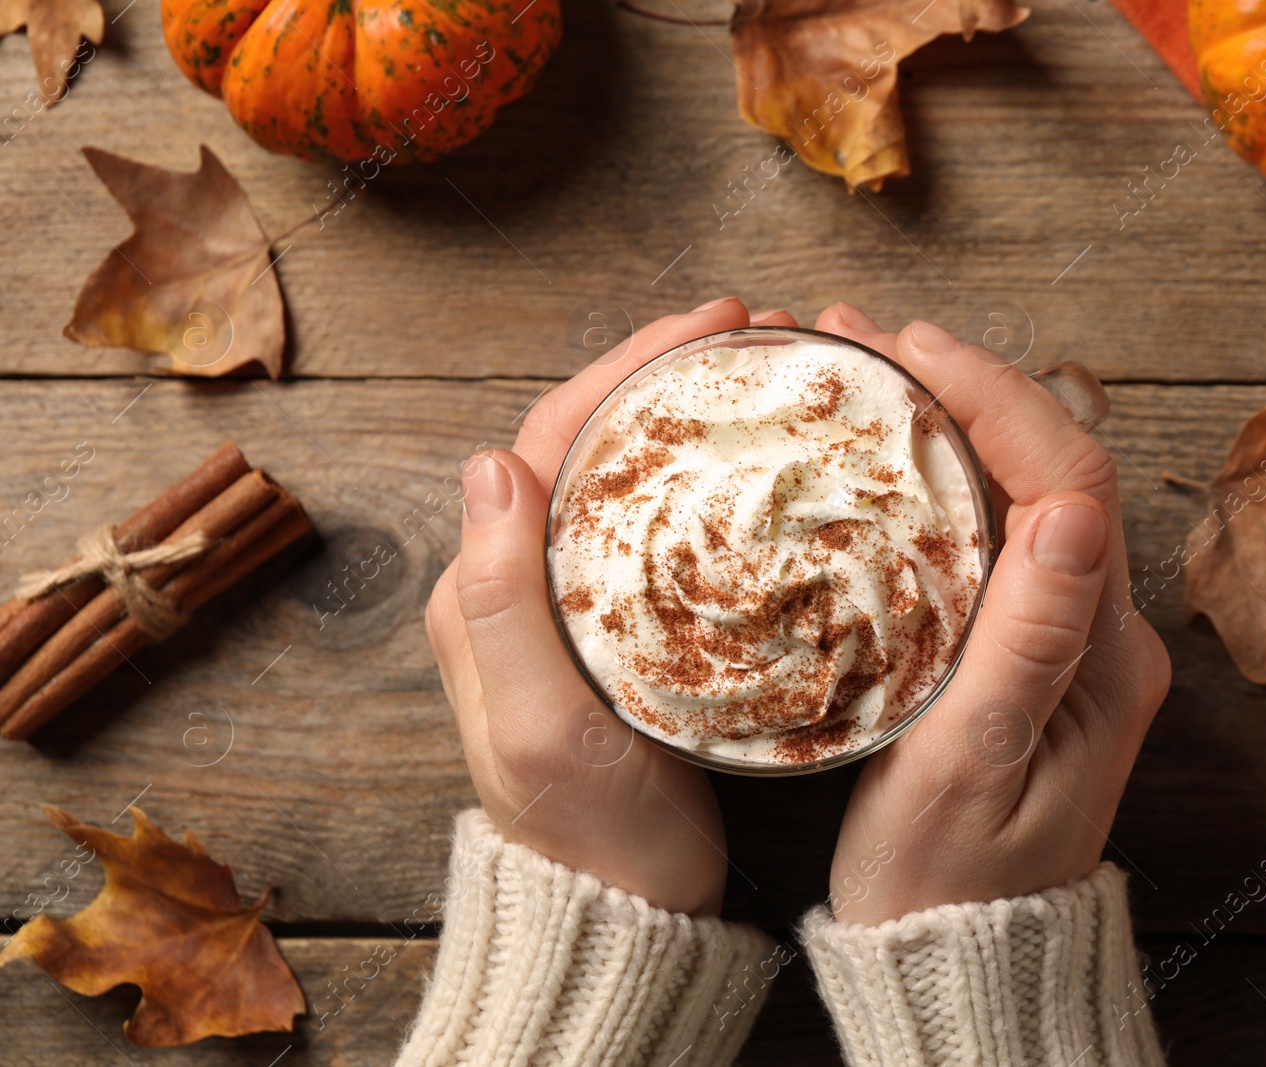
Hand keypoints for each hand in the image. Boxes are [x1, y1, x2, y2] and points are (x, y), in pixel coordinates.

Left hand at [424, 297, 798, 916]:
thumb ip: (499, 601)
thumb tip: (490, 462)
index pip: (549, 438)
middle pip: (589, 441)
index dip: (625, 367)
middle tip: (751, 334)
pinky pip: (659, 529)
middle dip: (662, 373)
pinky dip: (705, 482)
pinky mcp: (625, 634)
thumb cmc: (589, 831)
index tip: (709, 326)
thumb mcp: (538, 726)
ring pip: (626, 478)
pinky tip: (757, 471)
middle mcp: (520, 583)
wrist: (626, 911)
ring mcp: (575, 606)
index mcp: (483, 589)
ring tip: (759, 379)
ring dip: (685, 417)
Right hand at [812, 303, 1170, 925]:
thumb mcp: (971, 767)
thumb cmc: (948, 883)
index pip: (1072, 477)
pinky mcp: (1034, 655)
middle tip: (859, 340)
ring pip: (1027, 492)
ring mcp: (1074, 642)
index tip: (905, 346)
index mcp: (1102, 653)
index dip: (993, 393)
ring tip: (863, 377)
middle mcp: (1105, 633)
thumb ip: (1028, 639)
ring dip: (955, 422)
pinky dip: (946, 480)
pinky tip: (886, 461)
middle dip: (966, 385)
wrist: (962, 961)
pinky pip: (1001, 536)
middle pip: (1056, 466)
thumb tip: (1072, 504)